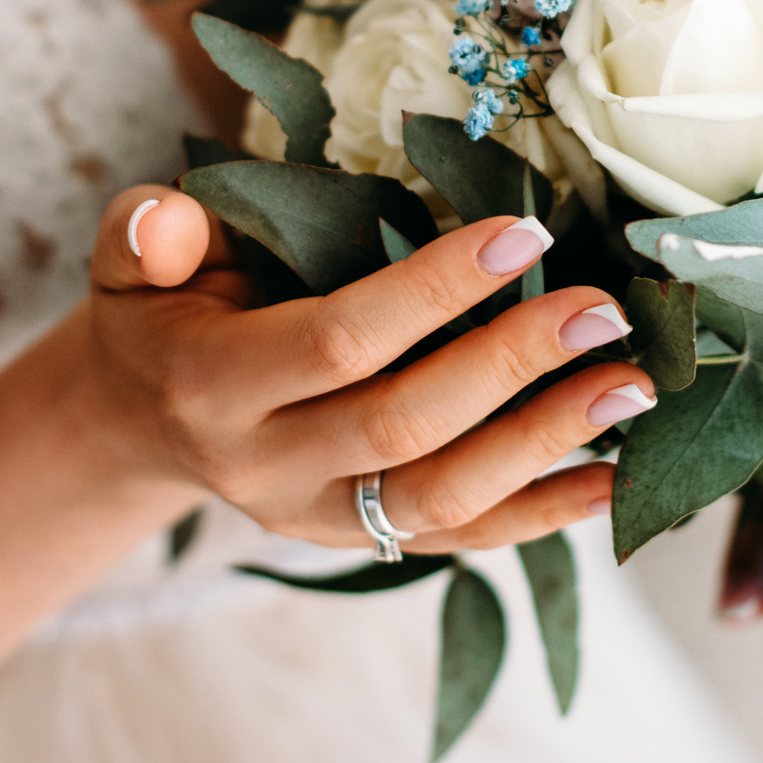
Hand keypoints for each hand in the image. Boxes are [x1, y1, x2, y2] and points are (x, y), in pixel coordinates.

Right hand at [80, 185, 653, 553]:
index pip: (338, 342)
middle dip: (512, 364)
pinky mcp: (361, 542)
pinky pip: (461, 538)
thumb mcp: (130, 260)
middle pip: (404, 425)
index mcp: (212, 385)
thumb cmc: (161, 311)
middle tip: (603, 310)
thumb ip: (146, 232)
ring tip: (632, 386)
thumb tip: (166, 220)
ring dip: (546, 444)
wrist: (144, 419)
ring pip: (442, 497)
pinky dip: (544, 514)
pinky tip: (617, 477)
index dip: (432, 291)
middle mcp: (265, 467)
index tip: (522, 233)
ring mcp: (318, 517)